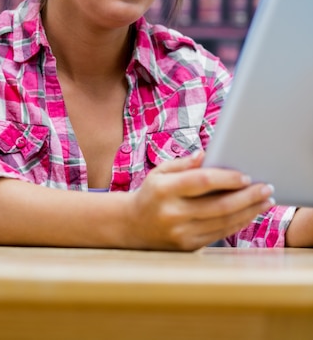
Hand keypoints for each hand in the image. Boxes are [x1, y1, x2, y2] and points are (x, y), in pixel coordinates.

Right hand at [124, 150, 274, 250]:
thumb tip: (206, 154)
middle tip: (266, 188)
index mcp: (164, 190)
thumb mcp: (160, 172)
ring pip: (223, 222)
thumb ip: (184, 164)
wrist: (133, 226)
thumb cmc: (152, 193)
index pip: (201, 182)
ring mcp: (181, 233)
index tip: (246, 176)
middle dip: (247, 196)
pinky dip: (238, 223)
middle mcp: (172, 213)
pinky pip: (219, 234)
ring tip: (265, 201)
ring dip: (249, 211)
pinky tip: (250, 213)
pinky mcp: (188, 246)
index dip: (226, 178)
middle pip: (218, 205)